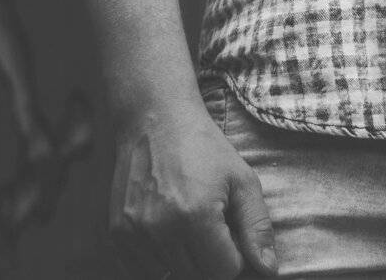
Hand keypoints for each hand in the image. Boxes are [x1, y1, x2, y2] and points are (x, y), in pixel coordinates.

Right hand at [109, 98, 277, 278]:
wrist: (156, 120)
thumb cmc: (204, 148)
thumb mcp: (242, 179)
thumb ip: (257, 228)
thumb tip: (268, 272)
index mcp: (196, 215)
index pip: (223, 272)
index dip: (234, 258)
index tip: (232, 234)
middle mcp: (161, 228)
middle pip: (196, 277)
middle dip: (210, 260)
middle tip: (212, 227)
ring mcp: (134, 233)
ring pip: (169, 276)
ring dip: (184, 261)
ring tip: (189, 225)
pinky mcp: (117, 234)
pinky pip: (143, 272)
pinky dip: (159, 260)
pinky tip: (168, 231)